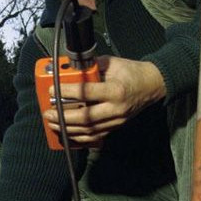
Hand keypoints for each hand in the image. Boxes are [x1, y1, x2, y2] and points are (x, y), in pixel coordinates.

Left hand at [44, 56, 165, 143]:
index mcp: (116, 90)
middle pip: (85, 118)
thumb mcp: (113, 63)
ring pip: (89, 131)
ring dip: (68, 129)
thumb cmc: (132, 72)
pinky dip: (79, 137)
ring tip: (53, 123)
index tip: (52, 89)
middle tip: (48, 113)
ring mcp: (117, 121)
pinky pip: (95, 137)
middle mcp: (116, 109)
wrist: (152, 86)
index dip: (67, 92)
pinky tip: (67, 133)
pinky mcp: (116, 128)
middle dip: (63, 117)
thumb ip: (92, 66)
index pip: (87, 93)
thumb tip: (70, 68)